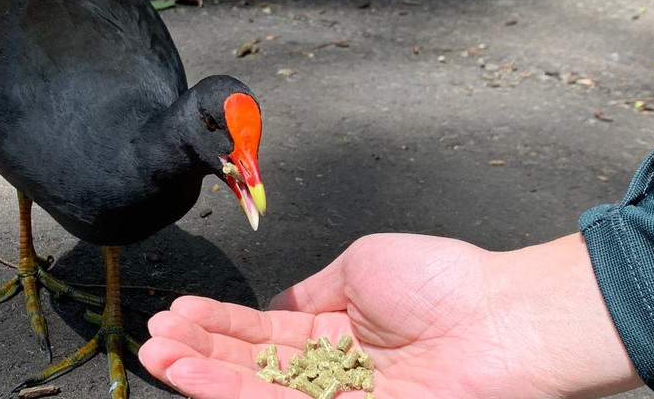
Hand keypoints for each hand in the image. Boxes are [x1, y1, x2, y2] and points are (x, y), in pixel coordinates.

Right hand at [138, 233, 641, 398]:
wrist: (501, 317)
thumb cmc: (441, 280)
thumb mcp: (359, 267)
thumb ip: (308, 292)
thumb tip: (270, 302)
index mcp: (337, 330)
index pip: (263, 332)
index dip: (218, 324)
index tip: (177, 312)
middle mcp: (333, 371)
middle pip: (251, 366)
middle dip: (199, 351)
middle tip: (152, 337)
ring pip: (258, 390)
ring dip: (203, 374)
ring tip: (158, 353)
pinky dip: (232, 390)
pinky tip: (198, 375)